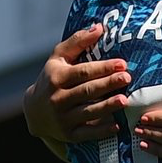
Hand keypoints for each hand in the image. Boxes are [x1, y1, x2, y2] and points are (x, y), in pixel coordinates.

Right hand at [23, 23, 129, 145]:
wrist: (34, 111)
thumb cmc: (52, 78)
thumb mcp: (58, 58)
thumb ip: (77, 41)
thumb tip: (99, 27)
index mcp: (56, 77)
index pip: (83, 72)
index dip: (103, 67)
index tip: (122, 63)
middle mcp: (57, 98)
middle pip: (87, 91)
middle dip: (108, 84)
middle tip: (126, 78)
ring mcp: (62, 118)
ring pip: (88, 112)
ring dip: (107, 107)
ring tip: (124, 101)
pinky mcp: (68, 135)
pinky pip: (87, 133)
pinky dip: (102, 131)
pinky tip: (117, 126)